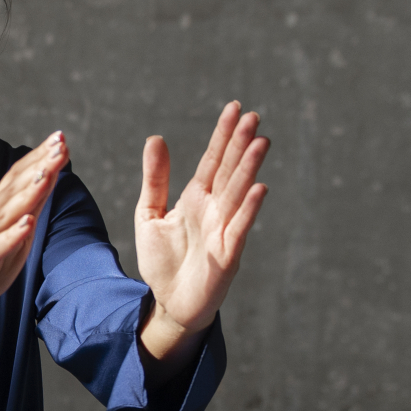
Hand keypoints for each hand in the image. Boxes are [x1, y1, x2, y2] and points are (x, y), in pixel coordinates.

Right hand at [0, 131, 66, 344]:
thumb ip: (27, 212)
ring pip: (6, 214)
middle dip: (38, 166)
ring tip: (47, 174)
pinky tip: (27, 223)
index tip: (60, 139)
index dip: (38, 159)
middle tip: (59, 144)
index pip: (17, 179)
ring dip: (27, 193)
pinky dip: (12, 235)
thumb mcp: (11, 239)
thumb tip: (47, 184)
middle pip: (14, 189)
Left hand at [136, 101, 266, 350]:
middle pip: (230, 171)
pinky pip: (240, 227)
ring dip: (249, 168)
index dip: (223, 135)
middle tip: (252, 116)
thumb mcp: (150, 214)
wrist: (168, 302)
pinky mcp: (227, 254)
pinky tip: (259, 188)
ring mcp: (224, 230)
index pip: (213, 160)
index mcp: (196, 198)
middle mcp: (215, 210)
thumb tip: (155, 138)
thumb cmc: (163, 260)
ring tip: (260, 141)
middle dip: (240, 145)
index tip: (234, 108)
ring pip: (239, 193)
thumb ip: (155, 178)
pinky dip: (249, 208)